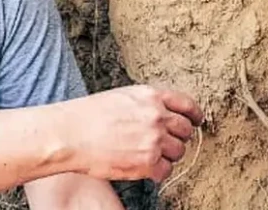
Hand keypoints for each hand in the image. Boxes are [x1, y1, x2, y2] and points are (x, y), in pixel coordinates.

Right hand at [61, 85, 202, 182]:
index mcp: (152, 96)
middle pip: (186, 130)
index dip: (194, 115)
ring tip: (149, 155)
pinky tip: (144, 167)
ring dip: (168, 155)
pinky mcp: (147, 162)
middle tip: (166, 143)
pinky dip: (158, 171)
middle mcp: (157, 116)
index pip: (187, 104)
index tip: (196, 121)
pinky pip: (166, 170)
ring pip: (179, 151)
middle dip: (179, 137)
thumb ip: (147, 103)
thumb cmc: (89, 115)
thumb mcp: (124, 96)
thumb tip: (163, 113)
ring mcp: (154, 139)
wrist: (70, 133)